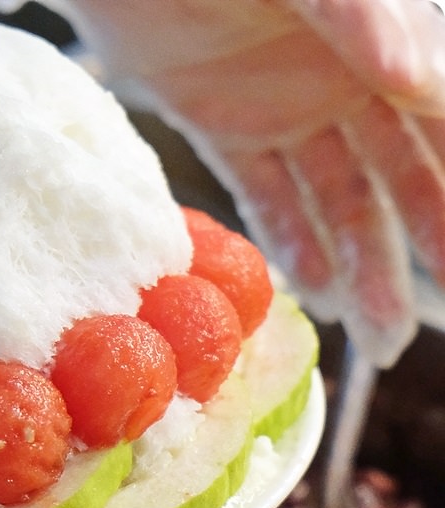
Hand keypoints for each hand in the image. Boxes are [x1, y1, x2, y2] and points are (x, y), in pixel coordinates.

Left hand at [60, 0, 444, 365]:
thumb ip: (357, 18)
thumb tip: (417, 82)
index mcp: (383, 40)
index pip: (439, 122)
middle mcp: (346, 81)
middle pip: (401, 176)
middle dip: (425, 246)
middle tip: (437, 319)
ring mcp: (286, 108)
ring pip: (337, 201)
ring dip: (361, 266)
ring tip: (379, 336)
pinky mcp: (225, 125)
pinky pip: (266, 196)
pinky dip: (289, 243)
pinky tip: (314, 294)